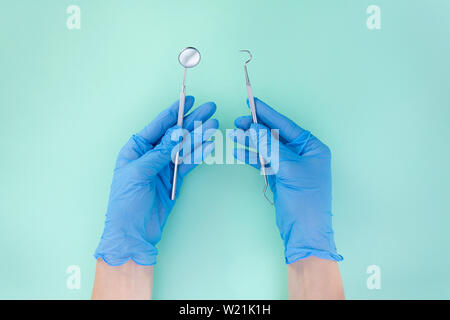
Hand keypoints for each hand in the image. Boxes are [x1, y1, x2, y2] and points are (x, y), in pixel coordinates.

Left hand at [95, 96, 217, 265]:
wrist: (133, 232)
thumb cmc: (126, 202)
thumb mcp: (139, 172)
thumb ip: (160, 152)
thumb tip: (178, 133)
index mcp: (136, 148)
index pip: (158, 125)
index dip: (174, 111)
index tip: (189, 100)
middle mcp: (151, 155)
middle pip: (175, 133)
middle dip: (192, 121)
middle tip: (210, 109)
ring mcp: (164, 167)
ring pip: (185, 147)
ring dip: (199, 136)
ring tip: (214, 124)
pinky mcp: (174, 180)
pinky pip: (188, 163)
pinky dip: (199, 154)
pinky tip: (210, 144)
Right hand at [231, 98, 341, 263]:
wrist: (304, 233)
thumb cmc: (305, 202)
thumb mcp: (289, 169)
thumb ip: (270, 146)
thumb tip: (254, 128)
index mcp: (312, 147)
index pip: (286, 125)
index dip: (268, 113)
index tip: (252, 102)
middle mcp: (303, 154)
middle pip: (275, 135)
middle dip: (256, 128)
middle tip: (238, 120)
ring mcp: (291, 165)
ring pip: (267, 147)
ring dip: (251, 141)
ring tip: (234, 133)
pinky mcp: (281, 176)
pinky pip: (264, 161)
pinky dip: (252, 156)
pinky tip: (239, 150)